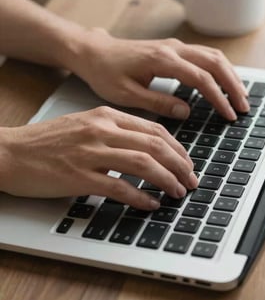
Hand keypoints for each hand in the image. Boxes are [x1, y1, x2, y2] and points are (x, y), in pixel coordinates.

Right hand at [0, 106, 197, 209]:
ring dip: (167, 180)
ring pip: (143, 164)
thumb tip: (149, 148)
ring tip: (178, 192)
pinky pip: (118, 187)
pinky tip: (151, 204)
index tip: (187, 162)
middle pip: (154, 146)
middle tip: (191, 180)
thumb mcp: (87, 124)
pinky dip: (140, 197)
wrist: (10, 151)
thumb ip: (117, 132)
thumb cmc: (49, 140)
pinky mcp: (78, 176)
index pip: (154, 130)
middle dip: (179, 165)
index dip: (177, 148)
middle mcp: (102, 130)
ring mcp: (90, 152)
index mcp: (107, 116)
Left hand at [70, 29, 249, 120]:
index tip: (229, 115)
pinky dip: (219, 68)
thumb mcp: (127, 94)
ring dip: (230, 75)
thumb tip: (186, 111)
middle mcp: (173, 48)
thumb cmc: (106, 73)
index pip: (201, 78)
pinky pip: (204, 55)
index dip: (218, 98)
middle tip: (244, 107)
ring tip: (241, 96)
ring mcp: (175, 46)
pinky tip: (224, 81)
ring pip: (213, 56)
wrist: (94, 52)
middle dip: (233, 85)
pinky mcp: (173, 48)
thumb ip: (158, 102)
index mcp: (162, 60)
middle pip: (215, 62)